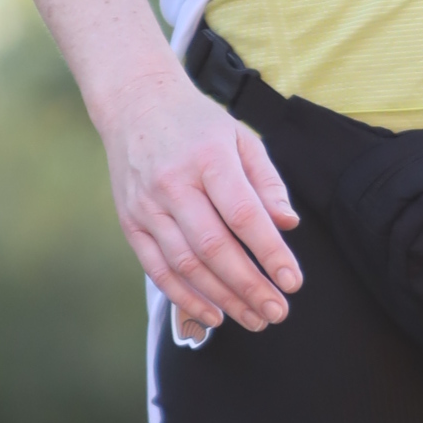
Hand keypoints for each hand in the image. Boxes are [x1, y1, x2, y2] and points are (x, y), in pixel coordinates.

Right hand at [100, 61, 301, 335]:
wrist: (135, 103)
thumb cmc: (198, 124)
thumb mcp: (241, 138)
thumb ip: (267, 183)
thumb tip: (288, 225)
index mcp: (208, 158)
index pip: (243, 215)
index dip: (270, 253)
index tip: (292, 282)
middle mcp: (173, 184)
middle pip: (214, 247)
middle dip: (249, 286)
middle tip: (277, 312)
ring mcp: (147, 205)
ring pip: (185, 264)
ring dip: (221, 298)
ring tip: (253, 319)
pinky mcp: (130, 221)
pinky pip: (157, 269)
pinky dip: (185, 297)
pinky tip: (212, 314)